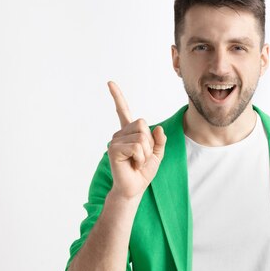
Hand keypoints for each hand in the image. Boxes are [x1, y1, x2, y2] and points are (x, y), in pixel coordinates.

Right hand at [106, 81, 166, 199]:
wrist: (135, 188)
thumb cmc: (143, 171)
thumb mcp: (158, 154)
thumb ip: (160, 140)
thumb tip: (157, 128)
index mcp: (130, 132)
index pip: (123, 111)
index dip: (117, 96)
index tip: (109, 82)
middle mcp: (120, 133)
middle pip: (142, 125)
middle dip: (149, 143)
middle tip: (142, 156)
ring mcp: (115, 140)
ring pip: (141, 137)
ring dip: (146, 152)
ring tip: (137, 161)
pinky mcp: (114, 149)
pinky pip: (136, 146)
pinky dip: (141, 157)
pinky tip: (133, 164)